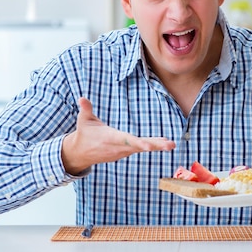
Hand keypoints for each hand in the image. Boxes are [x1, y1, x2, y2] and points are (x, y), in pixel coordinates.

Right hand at [61, 97, 175, 174]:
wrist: (80, 153)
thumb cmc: (84, 133)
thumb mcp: (83, 121)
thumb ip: (85, 109)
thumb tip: (82, 98)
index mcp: (109, 138)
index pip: (125, 140)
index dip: (137, 143)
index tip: (148, 146)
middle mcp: (118, 147)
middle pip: (139, 146)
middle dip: (155, 146)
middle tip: (170, 145)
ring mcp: (122, 151)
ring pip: (142, 148)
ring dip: (157, 146)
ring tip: (171, 144)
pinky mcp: (124, 153)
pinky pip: (140, 148)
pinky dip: (152, 146)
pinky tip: (164, 144)